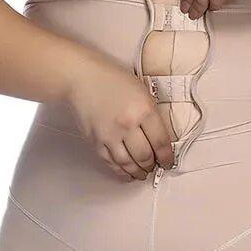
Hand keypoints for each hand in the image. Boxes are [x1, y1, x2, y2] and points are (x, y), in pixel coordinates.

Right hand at [64, 56, 174, 181]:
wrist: (81, 77)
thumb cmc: (112, 79)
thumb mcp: (142, 90)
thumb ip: (151, 114)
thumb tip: (159, 138)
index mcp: (144, 110)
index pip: (161, 142)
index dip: (167, 157)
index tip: (169, 162)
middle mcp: (127, 125)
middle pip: (145, 156)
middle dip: (152, 165)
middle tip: (155, 167)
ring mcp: (110, 135)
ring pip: (127, 163)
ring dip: (137, 172)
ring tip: (142, 173)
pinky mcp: (95, 141)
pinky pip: (110, 162)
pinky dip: (120, 170)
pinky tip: (126, 173)